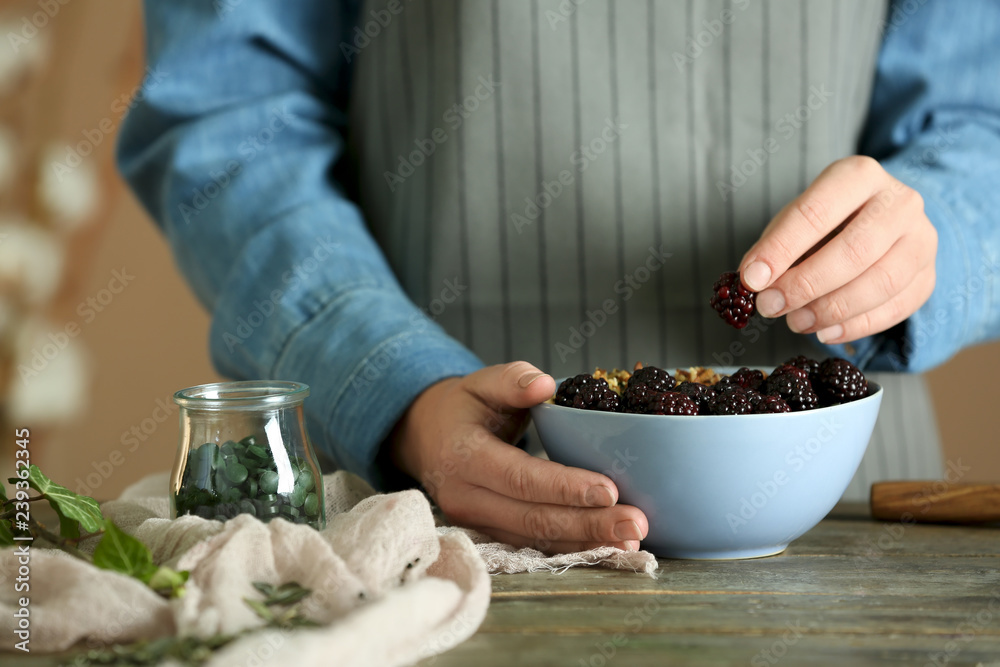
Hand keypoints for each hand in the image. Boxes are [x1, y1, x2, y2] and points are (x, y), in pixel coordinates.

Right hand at [388, 361, 648, 552]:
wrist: (427, 438)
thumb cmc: (463, 407)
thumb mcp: (481, 382)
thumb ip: (512, 379)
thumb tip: (544, 384)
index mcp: (463, 456)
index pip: (519, 477)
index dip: (564, 487)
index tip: (610, 491)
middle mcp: (466, 497)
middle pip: (533, 519)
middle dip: (588, 525)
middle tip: (636, 525)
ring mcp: (476, 521)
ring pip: (535, 539)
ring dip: (585, 543)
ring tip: (631, 542)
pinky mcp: (490, 533)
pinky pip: (533, 545)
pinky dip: (571, 547)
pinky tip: (606, 547)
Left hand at [738, 155, 936, 343]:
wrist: (881, 221)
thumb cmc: (828, 220)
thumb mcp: (796, 219)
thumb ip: (775, 246)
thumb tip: (754, 282)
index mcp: (859, 175)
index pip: (816, 212)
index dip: (781, 249)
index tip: (752, 279)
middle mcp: (900, 202)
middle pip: (854, 251)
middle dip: (806, 285)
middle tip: (771, 306)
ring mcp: (922, 239)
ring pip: (880, 283)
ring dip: (830, 310)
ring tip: (796, 322)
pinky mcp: (929, 275)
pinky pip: (895, 309)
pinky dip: (855, 327)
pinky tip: (825, 331)